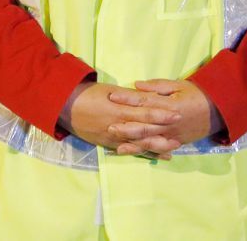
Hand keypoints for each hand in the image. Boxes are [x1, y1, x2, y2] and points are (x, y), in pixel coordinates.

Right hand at [58, 81, 181, 151]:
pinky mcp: (107, 143)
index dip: (161, 113)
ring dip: (155, 146)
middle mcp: (117, 124)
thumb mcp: (109, 90)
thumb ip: (128, 95)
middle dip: (163, 131)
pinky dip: (140, 153)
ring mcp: (112, 136)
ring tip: (171, 148)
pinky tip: (153, 155)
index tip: (177, 112)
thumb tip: (145, 97)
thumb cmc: (88, 94)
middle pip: (144, 129)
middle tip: (180, 133)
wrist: (65, 106)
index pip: (144, 111)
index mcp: (119, 107)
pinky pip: (127, 150)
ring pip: (137, 143)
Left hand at [106, 79, 223, 157]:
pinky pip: (159, 149)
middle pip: (145, 126)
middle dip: (127, 127)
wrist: (219, 111)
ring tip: (117, 146)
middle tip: (109, 127)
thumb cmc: (197, 94)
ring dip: (134, 144)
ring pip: (151, 141)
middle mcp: (170, 123)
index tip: (112, 96)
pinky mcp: (176, 143)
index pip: (145, 102)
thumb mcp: (179, 85)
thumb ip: (157, 86)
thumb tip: (136, 85)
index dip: (127, 99)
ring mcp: (173, 135)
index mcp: (170, 106)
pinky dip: (147, 152)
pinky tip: (135, 153)